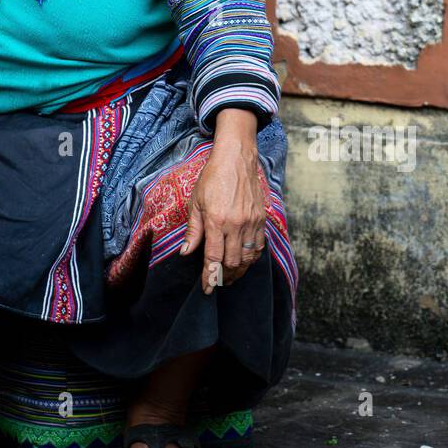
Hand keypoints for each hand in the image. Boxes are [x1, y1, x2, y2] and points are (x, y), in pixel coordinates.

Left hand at [181, 108, 266, 292]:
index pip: (213, 258)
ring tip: (230, 275)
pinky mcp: (261, 219)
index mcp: (216, 221)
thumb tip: (186, 252)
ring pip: (247, 257)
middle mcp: (236, 224)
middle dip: (224, 277)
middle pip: (232, 262)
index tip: (207, 289)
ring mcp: (251, 222)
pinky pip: (259, 246)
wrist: (236, 159)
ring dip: (238, 270)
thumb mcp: (196, 202)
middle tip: (217, 281)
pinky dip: (251, 257)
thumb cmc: (212, 178)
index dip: (210, 277)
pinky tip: (244, 260)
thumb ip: (193, 230)